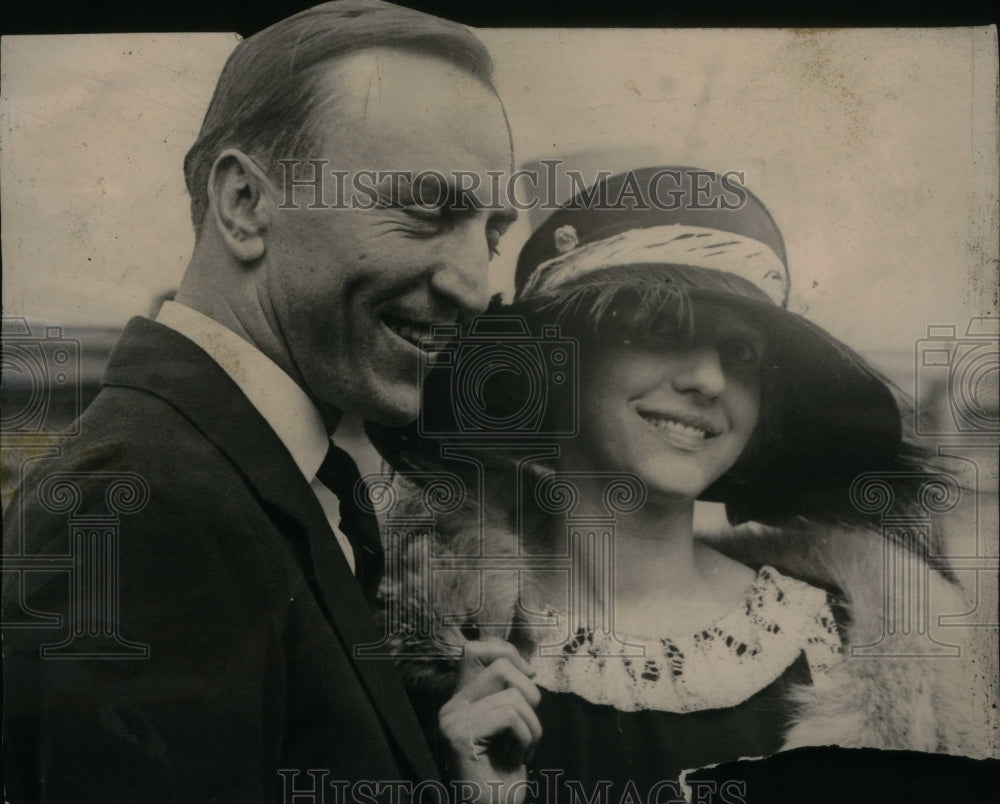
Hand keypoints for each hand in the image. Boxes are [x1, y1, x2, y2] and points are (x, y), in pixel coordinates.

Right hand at [438, 639, 541, 803]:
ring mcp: (452, 720)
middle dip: (530, 696)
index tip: (529, 676)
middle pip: (501, 667)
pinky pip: (511, 716)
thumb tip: (526, 665)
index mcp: (461, 699)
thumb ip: (509, 693)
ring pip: (513, 696)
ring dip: (531, 728)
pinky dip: (525, 739)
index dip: (509, 654)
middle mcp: (451, 706)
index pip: (476, 650)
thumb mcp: (511, 725)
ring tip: (520, 752)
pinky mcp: (459, 736)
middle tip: (527, 730)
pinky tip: (514, 760)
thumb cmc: (506, 773)